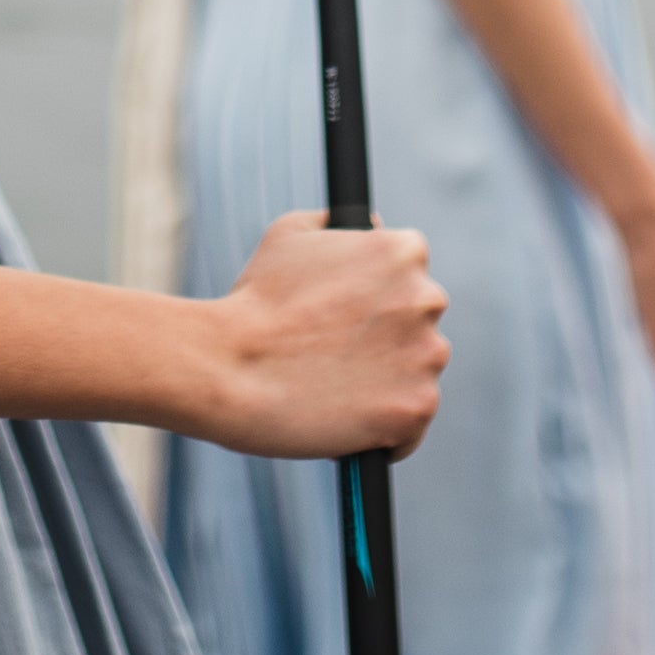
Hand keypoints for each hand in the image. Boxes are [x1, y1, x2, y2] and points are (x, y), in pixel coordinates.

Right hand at [195, 211, 449, 458]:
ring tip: (337, 388)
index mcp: (403, 251)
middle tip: (337, 353)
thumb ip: (336, 225)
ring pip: (419, 372)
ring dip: (391, 381)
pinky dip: (388, 430)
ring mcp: (425, 356)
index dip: (378, 295)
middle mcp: (426, 299)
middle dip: (389, 336)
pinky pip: (413, 425)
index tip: (349, 315)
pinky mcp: (415, 409)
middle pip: (421, 322)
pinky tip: (350, 422)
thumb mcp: (289, 234)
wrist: (229, 367)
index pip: (413, 272)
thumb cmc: (254, 302)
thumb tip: (369, 224)